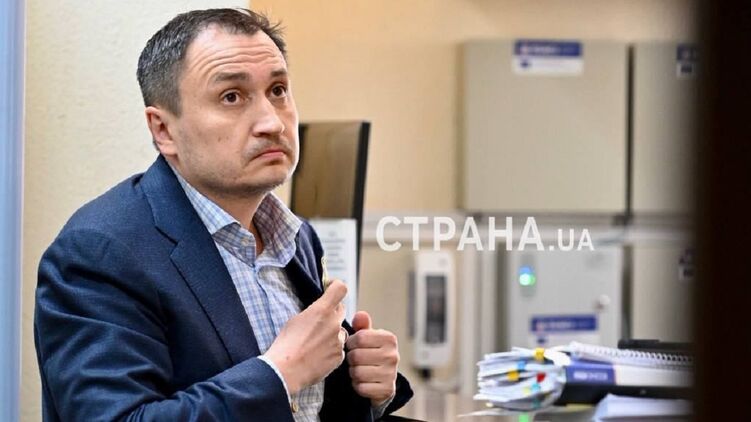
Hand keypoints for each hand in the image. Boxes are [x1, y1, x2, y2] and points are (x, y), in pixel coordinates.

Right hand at [264, 280, 347, 394]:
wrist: (286, 371)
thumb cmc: (285, 345)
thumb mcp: (295, 320)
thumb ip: (312, 312)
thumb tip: (318, 311)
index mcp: (322, 310)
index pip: (340, 288)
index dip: (336, 286)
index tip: (331, 288)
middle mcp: (334, 323)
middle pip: (341, 310)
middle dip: (333, 312)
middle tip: (320, 320)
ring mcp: (338, 341)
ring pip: (340, 331)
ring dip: (332, 333)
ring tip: (315, 343)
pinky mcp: (339, 356)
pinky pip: (339, 348)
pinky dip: (331, 350)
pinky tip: (317, 356)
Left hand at [345, 311, 398, 406]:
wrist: (384, 381)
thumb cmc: (372, 354)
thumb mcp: (368, 338)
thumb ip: (362, 326)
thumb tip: (360, 315)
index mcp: (389, 339)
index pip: (359, 338)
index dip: (351, 343)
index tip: (354, 346)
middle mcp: (393, 355)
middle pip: (356, 356)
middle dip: (351, 359)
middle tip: (356, 360)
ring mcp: (391, 374)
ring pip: (357, 372)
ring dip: (353, 373)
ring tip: (359, 370)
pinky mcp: (387, 390)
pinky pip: (361, 387)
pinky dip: (358, 385)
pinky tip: (364, 382)